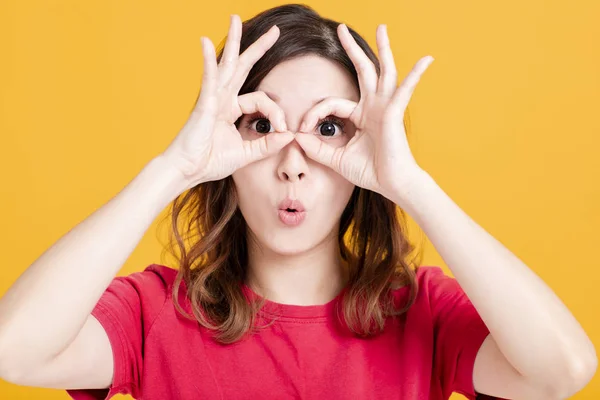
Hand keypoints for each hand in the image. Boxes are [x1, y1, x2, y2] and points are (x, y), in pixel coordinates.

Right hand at [161, 15, 294, 187]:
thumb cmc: (210, 161)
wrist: (187, 170)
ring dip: (233, 42)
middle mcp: (222, 99)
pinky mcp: (203, 104)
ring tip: (235, 19)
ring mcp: (212, 99)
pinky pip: (208, 80)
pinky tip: (205, 43)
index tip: (283, 130)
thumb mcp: (246, 154)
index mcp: (231, 109)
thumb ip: (267, 145)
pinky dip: (207, 62)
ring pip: (226, 65)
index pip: (262, 99)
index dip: (276, 112)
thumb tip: (289, 135)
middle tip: (274, 31)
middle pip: (242, 67)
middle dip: (258, 48)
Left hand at [294, 23, 433, 200]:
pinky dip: (416, 74)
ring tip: (382, 26)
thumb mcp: (336, 158)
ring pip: (383, 71)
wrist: (391, 185)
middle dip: (351, 49)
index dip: (314, 113)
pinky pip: (405, 89)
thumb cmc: (370, 172)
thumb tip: (296, 136)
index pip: (332, 103)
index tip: (303, 128)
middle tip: (341, 28)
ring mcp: (386, 107)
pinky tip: (426, 59)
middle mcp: (374, 106)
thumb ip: (317, 147)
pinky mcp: (395, 112)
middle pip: (362, 71)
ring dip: (382, 48)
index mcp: (361, 115)